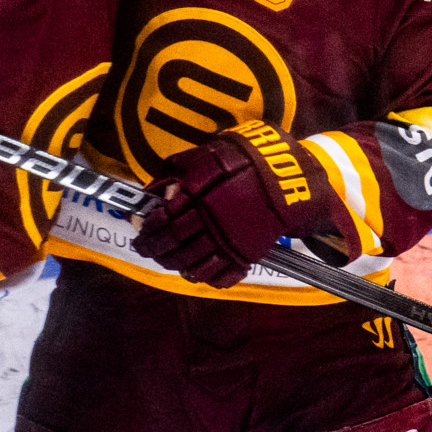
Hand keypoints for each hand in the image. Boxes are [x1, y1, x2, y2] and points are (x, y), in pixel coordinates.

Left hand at [130, 123, 347, 284]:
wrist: (291, 176)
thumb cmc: (249, 160)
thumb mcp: (211, 153)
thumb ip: (180, 169)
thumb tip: (156, 190)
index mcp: (200, 197)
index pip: (163, 219)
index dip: (148, 227)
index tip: (140, 230)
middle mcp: (210, 223)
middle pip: (174, 244)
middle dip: (155, 249)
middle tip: (145, 249)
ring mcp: (229, 241)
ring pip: (193, 263)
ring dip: (175, 265)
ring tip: (168, 262)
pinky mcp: (247, 253)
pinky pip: (221, 275)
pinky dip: (206, 278)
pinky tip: (196, 273)